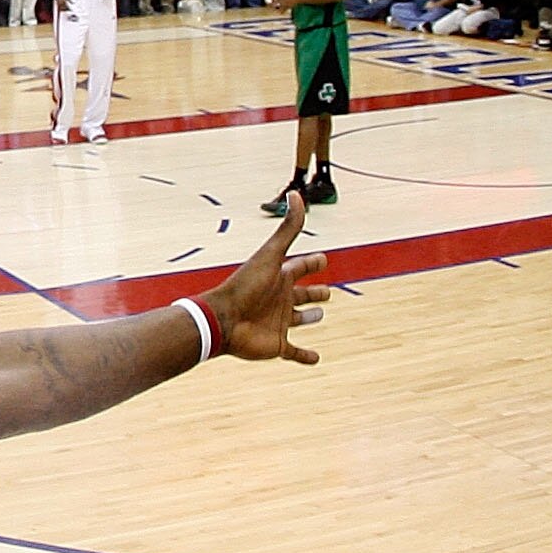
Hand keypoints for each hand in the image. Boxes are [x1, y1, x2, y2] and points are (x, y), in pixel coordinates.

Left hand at [204, 202, 329, 363]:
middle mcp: (280, 299)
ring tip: (320, 314)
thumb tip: (297, 194)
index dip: (312, 263)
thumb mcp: (271, 255)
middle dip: (315, 291)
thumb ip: (287, 228)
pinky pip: (294, 352)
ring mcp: (278, 322)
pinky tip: (316, 359)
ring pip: (299, 319)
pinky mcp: (277, 345)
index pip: (300, 267)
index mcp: (279, 277)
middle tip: (328, 291)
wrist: (223, 320)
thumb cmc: (247, 286)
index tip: (323, 259)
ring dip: (309, 318)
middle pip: (302, 293)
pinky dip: (305, 356)